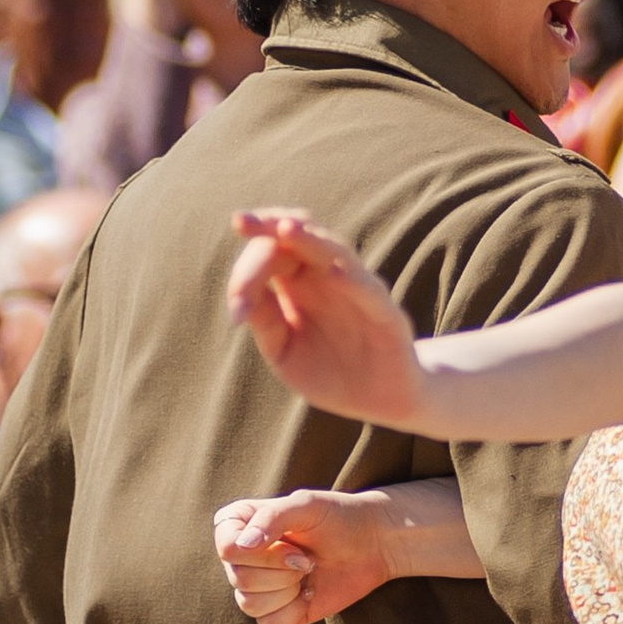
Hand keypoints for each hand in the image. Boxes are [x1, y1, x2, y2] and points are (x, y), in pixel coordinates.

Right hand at [215, 490, 401, 623]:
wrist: (372, 544)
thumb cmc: (338, 517)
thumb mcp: (306, 505)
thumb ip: (271, 518)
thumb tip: (242, 546)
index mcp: (239, 524)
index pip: (227, 548)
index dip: (263, 553)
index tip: (294, 542)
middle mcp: (241, 557)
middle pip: (239, 578)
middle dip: (282, 570)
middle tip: (307, 558)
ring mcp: (257, 586)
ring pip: (249, 604)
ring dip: (288, 590)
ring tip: (307, 572)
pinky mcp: (276, 612)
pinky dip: (293, 612)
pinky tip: (308, 593)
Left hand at [228, 210, 429, 426]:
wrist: (378, 402)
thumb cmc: (327, 371)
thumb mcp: (283, 350)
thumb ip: (265, 321)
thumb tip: (238, 302)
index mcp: (297, 281)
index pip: (270, 253)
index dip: (247, 271)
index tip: (237, 311)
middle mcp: (327, 276)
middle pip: (298, 234)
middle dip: (268, 226)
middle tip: (240, 221)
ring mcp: (358, 289)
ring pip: (334, 250)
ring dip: (309, 239)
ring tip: (285, 228)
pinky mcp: (385, 313)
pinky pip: (368, 289)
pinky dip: (352, 279)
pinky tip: (334, 273)